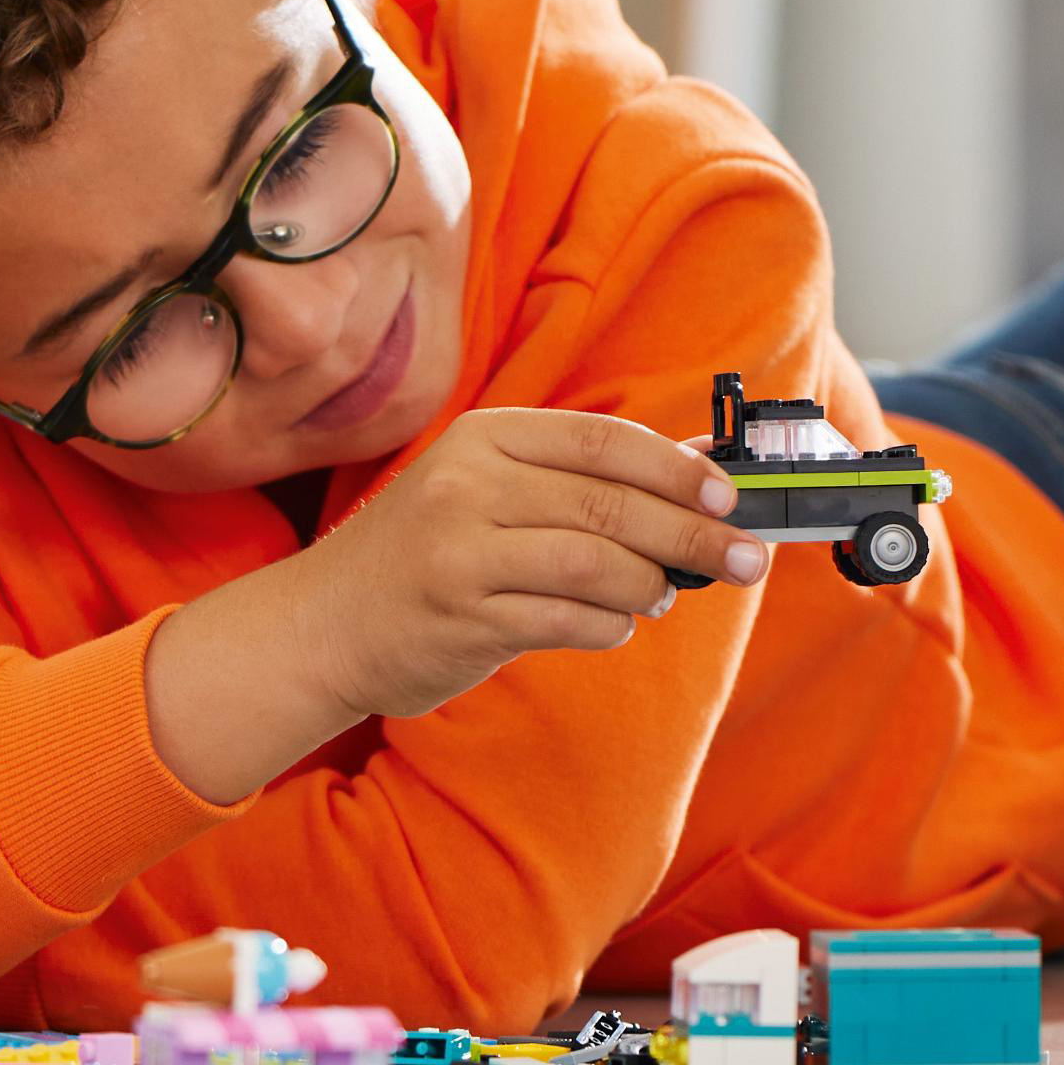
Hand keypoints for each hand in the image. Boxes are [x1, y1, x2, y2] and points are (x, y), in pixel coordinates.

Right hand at [293, 407, 765, 720]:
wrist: (319, 625)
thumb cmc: (416, 555)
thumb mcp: (480, 490)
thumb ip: (574, 481)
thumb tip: (695, 472)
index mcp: (482, 438)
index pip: (604, 442)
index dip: (679, 468)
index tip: (729, 497)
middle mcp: (469, 485)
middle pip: (612, 504)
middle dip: (694, 533)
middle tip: (744, 558)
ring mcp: (462, 552)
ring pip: (599, 564)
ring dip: (650, 585)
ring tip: (660, 595)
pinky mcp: (464, 617)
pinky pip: (570, 620)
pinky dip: (608, 626)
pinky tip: (610, 624)